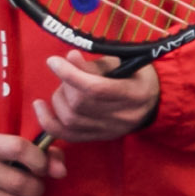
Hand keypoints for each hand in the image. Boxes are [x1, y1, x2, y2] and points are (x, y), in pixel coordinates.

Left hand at [38, 55, 158, 146]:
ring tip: (62, 87)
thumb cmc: (136, 75)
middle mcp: (123, 117)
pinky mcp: (99, 137)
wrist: (154, 101)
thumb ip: (95, 63)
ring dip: (57, 100)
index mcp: (135, 94)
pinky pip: (68, 135)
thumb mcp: (121, 62)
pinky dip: (49, 122)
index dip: (70, 75)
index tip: (53, 61)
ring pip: (71, 120)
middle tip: (65, 73)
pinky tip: (40, 107)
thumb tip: (69, 58)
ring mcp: (110, 131)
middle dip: (64, 86)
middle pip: (80, 105)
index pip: (96, 89)